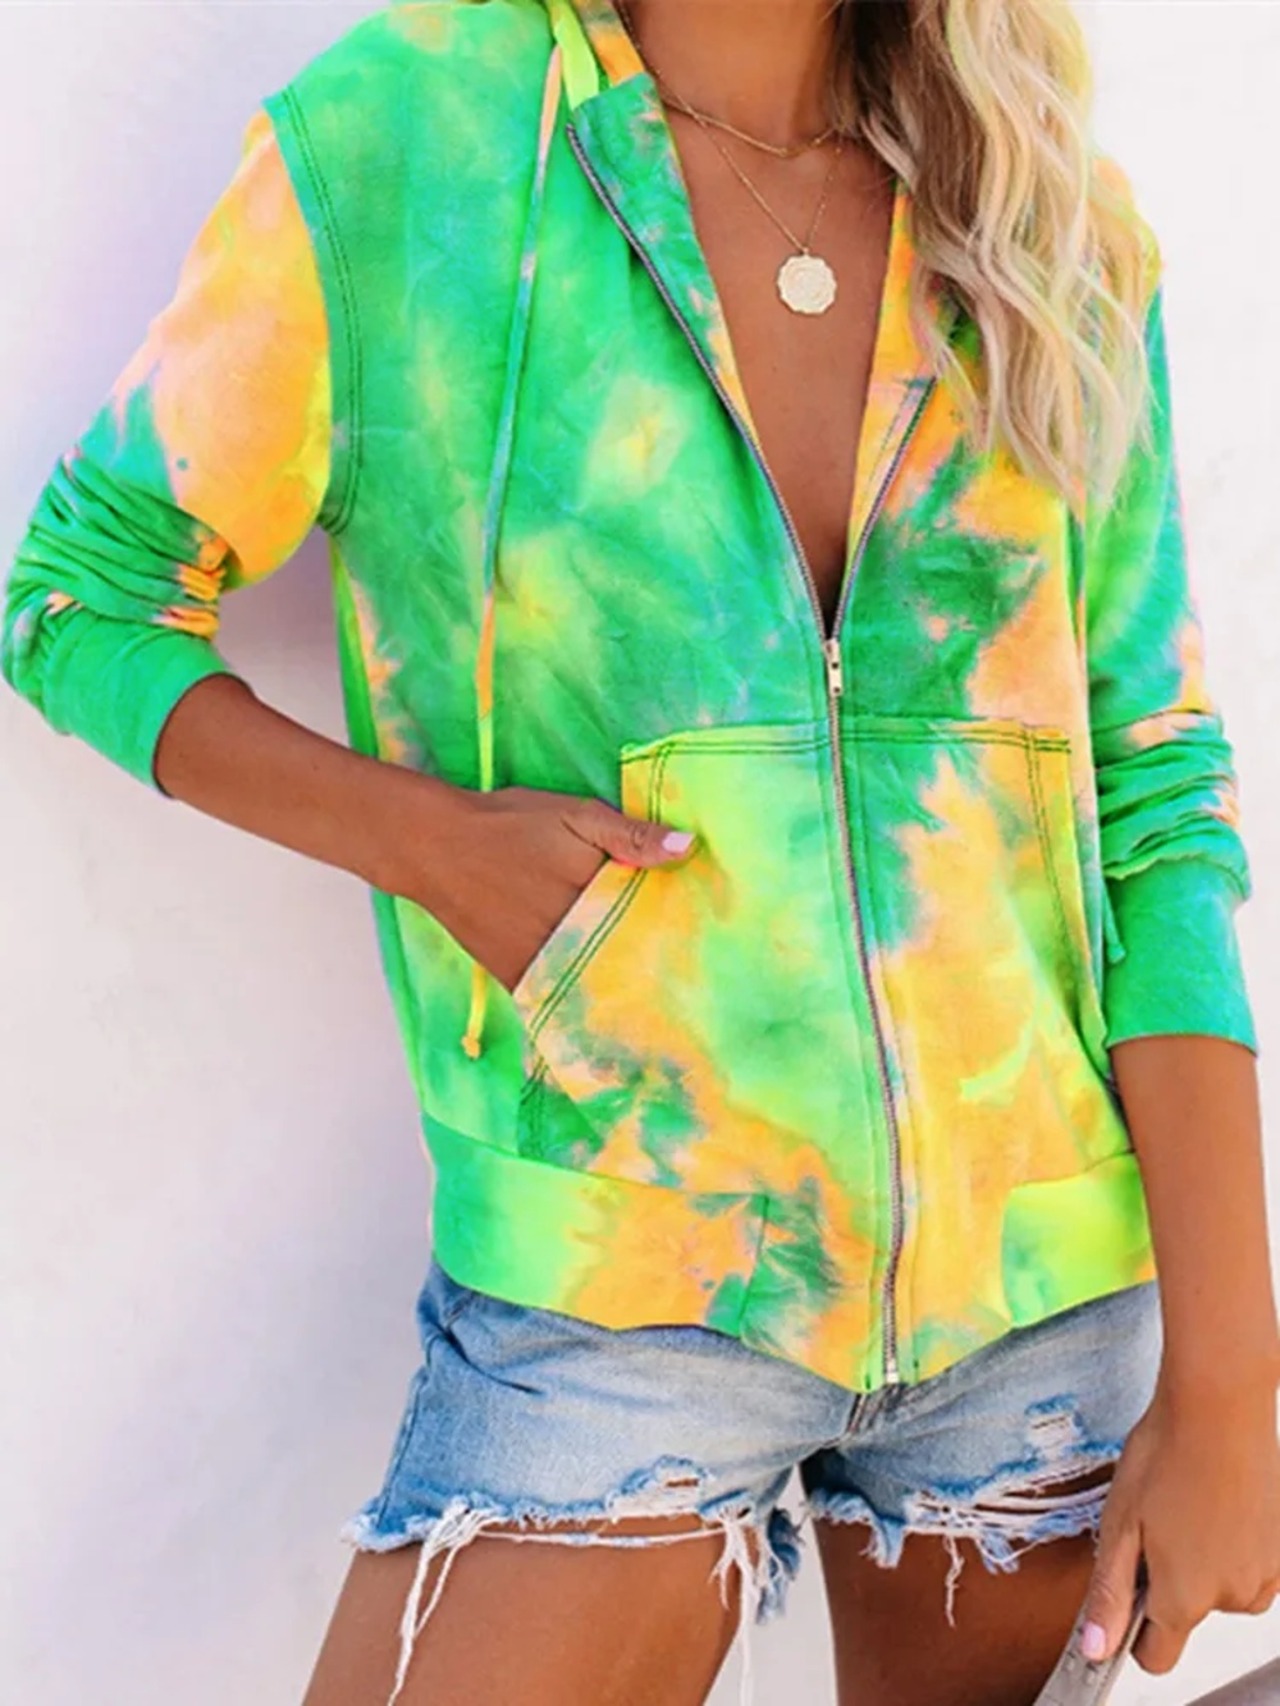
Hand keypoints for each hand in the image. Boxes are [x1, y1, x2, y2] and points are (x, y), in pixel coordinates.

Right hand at [396, 781, 693, 993]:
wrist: (435, 847)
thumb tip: (688, 848)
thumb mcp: (576, 816)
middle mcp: (570, 944)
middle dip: (654, 972)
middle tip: (689, 980)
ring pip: (595, 989)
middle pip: (626, 967)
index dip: (678, 942)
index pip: (651, 933)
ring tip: (656, 997)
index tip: (704, 948)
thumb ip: (631, 836)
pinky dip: (580, 1000)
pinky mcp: (516, 977)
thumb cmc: (511, 826)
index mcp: (594, 903)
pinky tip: (604, 1002)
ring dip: (620, 990)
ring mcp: (541, 966)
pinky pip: (558, 998)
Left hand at [1080, 1367, 1279, 1673]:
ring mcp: (1265, 1574)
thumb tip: (1095, 1649)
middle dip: (1168, 1580)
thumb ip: (1110, 1592)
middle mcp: (1233, 1598)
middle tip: (1155, 1522)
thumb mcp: (1119, 1524)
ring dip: (1204, 1561)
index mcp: (1185, 1597)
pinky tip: (1217, 1502)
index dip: (1134, 1632)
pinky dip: (1233, 1544)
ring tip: (1187, 1505)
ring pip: (1222, 1589)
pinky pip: (1250, 1565)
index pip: (1158, 1656)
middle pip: (1189, 1615)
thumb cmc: (1165, 1455)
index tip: (1127, 1597)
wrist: (1219, 1406)